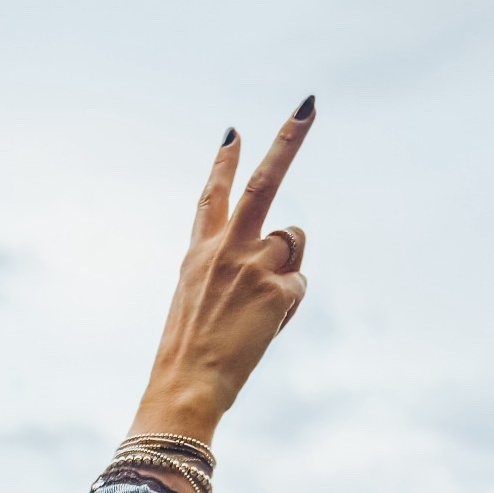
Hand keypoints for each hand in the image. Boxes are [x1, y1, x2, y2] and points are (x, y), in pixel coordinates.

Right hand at [128, 98, 315, 476]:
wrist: (185, 386)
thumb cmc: (189, 354)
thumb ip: (229, 269)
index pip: (213, 197)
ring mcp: (251, 265)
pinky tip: (262, 327)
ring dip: (286, 268)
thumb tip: (282, 248)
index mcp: (199, 253)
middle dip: (288, 141)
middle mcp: (225, 249)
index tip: (234, 133)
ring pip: (293, 241)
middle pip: (264, 183)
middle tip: (308, 106)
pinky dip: (287, 308)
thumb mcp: (195, 303)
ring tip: (257, 309)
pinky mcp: (275, 288)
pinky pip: (298, 286)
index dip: (224, 164)